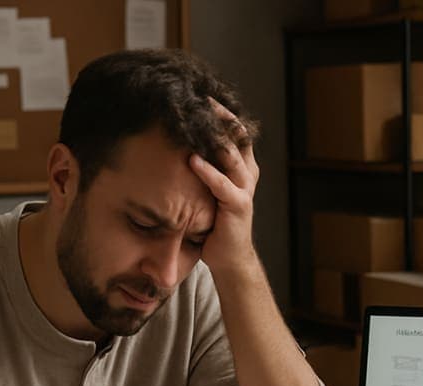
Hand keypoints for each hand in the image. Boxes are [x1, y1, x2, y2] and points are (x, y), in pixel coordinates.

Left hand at [189, 98, 259, 271]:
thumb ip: (202, 166)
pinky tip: (192, 160)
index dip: (220, 110)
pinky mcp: (238, 206)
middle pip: (237, 135)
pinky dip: (208, 172)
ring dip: (214, 137)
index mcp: (242, 165)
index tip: (199, 93)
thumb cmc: (214, 221)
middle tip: (198, 97)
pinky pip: (223, 185)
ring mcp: (245, 189)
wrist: (229, 256)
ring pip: (232, 156)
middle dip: (219, 115)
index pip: (235, 129)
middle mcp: (247, 173)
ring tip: (196, 120)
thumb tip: (175, 141)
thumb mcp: (208, 187)